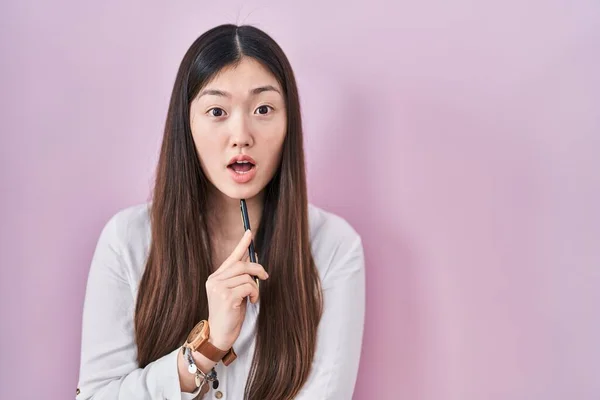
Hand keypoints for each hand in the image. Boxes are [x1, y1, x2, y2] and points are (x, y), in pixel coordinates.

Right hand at [205, 230, 268, 349]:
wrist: (219, 335)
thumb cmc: (229, 315)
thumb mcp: (235, 293)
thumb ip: (240, 278)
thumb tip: (253, 262)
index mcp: (215, 278)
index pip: (231, 257)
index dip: (242, 245)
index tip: (249, 233)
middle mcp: (214, 281)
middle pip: (241, 265)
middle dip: (257, 268)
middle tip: (265, 277)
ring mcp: (219, 288)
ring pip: (246, 276)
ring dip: (255, 287)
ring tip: (253, 297)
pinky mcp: (226, 297)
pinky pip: (248, 287)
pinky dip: (254, 293)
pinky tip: (252, 301)